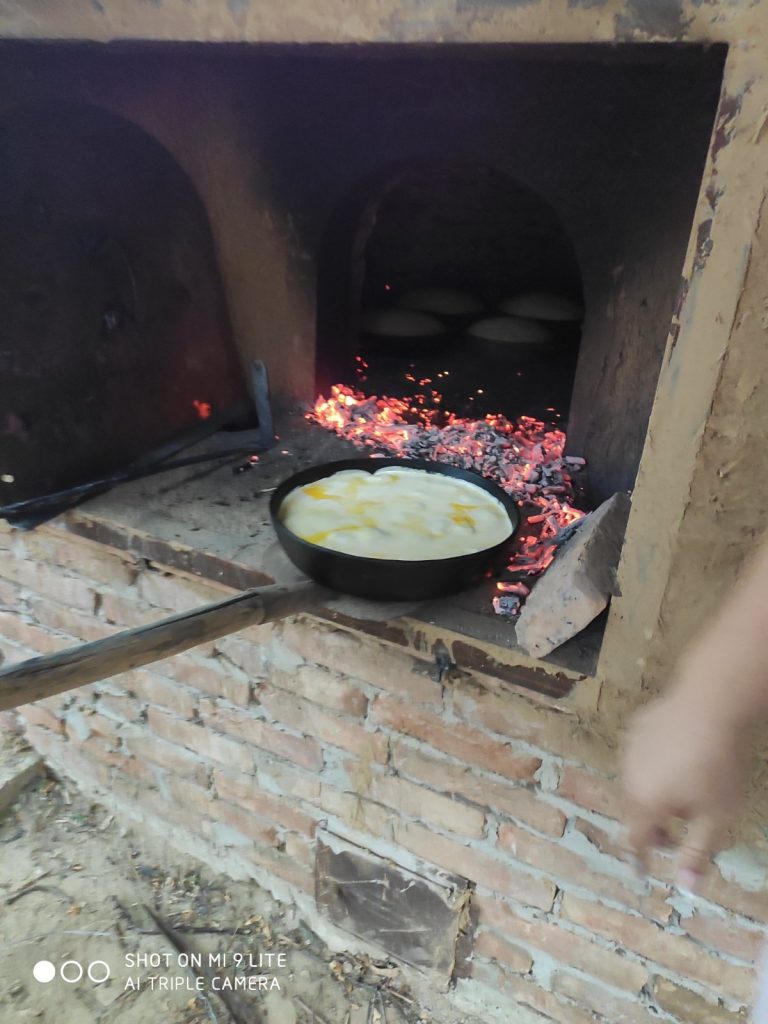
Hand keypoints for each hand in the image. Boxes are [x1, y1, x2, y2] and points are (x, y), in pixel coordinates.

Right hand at [623, 688, 747, 890]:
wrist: (710, 703)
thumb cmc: (717, 765)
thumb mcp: (716, 816)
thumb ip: (697, 851)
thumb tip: (686, 887)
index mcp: (645, 803)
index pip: (635, 840)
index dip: (639, 858)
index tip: (642, 871)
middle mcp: (628, 777)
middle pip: (635, 811)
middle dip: (654, 824)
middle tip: (679, 830)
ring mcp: (629, 749)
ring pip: (637, 782)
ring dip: (654, 794)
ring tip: (685, 790)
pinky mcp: (636, 727)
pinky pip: (641, 756)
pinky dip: (654, 765)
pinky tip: (679, 757)